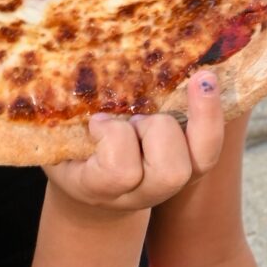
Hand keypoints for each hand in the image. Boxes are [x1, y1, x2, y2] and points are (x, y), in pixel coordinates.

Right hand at [51, 74, 225, 213]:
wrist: (91, 186)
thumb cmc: (66, 152)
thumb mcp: (53, 139)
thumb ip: (57, 118)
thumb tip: (60, 71)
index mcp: (98, 189)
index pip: (120, 173)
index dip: (112, 137)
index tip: (96, 122)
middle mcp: (141, 195)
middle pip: (171, 171)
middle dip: (153, 130)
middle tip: (132, 120)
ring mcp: (171, 185)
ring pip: (200, 158)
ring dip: (181, 123)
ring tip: (156, 111)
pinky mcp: (193, 166)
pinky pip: (212, 145)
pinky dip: (210, 111)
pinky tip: (203, 80)